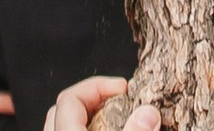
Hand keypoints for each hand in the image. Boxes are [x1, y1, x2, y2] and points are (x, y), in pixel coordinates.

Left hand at [42, 83, 158, 130]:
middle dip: (94, 98)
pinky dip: (88, 130)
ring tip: (118, 119)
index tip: (124, 89)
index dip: (98, 86)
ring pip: (65, 126)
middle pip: (65, 109)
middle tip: (120, 101)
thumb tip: (148, 111)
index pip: (70, 98)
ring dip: (91, 117)